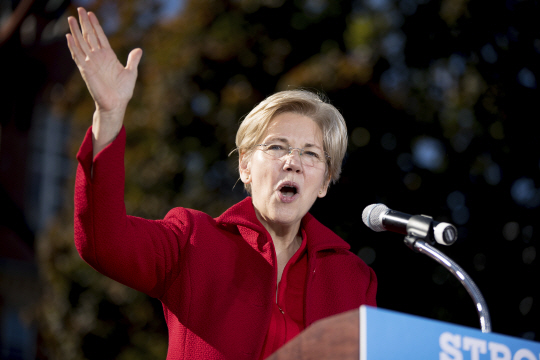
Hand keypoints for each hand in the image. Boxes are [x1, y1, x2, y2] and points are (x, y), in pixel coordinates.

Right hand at [66, 7, 142, 156]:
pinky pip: (78, 56)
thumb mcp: (131, 72)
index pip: (100, 36)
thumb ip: (133, 60)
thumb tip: (139, 50)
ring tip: (71, 18)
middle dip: (84, 23)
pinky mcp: (86, 70)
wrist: (116, 104)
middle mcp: (98, 57)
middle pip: (89, 36)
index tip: (91, 13)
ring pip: (81, 43)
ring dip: (76, 31)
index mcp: (108, 56)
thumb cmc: (123, 91)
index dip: (95, 25)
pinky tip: (68, 37)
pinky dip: (73, 47)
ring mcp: (91, 62)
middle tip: (79, 9)